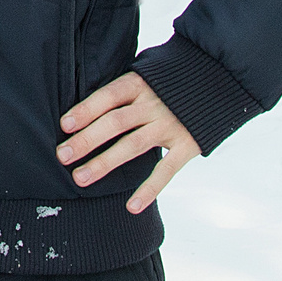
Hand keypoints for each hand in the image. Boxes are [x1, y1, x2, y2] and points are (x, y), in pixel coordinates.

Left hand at [56, 73, 201, 212]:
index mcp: (141, 83)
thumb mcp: (147, 74)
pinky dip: (150, 189)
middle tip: (63, 156)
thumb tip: (85, 107)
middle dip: (87, 140)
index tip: (64, 126)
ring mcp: (171, 125)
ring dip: (105, 163)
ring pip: (133, 145)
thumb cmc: (170, 80)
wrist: (218, 79)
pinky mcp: (188, 144)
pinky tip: (132, 206)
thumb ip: (124, 90)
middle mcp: (154, 104)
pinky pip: (166, 169)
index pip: (108, 96)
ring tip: (80, 178)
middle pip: (115, 122)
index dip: (86, 110)